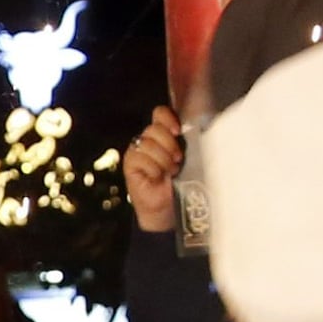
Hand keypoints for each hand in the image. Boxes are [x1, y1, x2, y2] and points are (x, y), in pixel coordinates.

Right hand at [123, 106, 184, 234]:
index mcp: (163, 135)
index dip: (168, 119)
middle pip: (155, 128)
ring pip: (148, 143)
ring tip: (169, 172)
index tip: (177, 131)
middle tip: (177, 161)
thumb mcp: (188, 158)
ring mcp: (137, 151)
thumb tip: (193, 126)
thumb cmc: (180, 183)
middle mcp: (148, 140)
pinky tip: (155, 177)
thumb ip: (186, 141)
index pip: (160, 113)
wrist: (168, 208)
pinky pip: (140, 157)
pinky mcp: (129, 163)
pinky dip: (152, 168)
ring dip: (162, 160)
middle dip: (169, 145)